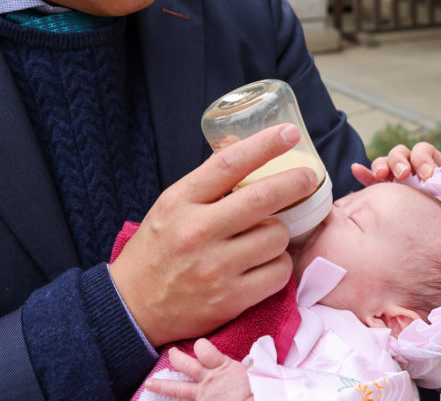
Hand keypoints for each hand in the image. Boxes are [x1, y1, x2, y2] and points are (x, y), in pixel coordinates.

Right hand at [109, 124, 318, 345]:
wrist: (132, 308)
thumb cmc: (156, 250)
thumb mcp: (171, 206)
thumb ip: (206, 182)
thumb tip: (242, 147)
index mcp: (181, 201)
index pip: (230, 164)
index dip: (265, 145)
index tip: (289, 133)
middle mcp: (198, 231)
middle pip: (263, 198)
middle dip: (296, 182)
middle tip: (309, 177)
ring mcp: (215, 267)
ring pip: (276, 237)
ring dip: (280, 234)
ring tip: (267, 237)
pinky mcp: (229, 299)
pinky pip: (278, 274)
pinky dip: (279, 266)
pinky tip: (266, 265)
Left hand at [142, 339, 253, 400]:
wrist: (258, 400)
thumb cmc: (260, 389)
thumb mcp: (257, 373)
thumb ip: (251, 365)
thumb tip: (258, 354)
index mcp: (223, 367)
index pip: (204, 350)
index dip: (200, 346)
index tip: (199, 346)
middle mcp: (209, 380)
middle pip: (186, 365)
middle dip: (176, 358)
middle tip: (170, 353)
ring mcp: (203, 396)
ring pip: (178, 388)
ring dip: (162, 385)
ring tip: (149, 383)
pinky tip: (156, 397)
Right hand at [351, 141, 440, 184]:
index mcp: (433, 166)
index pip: (423, 151)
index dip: (423, 159)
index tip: (427, 176)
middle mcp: (413, 169)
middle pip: (401, 153)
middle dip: (400, 161)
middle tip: (403, 174)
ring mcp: (397, 180)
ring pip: (385, 163)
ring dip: (381, 165)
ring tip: (381, 175)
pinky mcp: (384, 193)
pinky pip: (370, 179)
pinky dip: (364, 173)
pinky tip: (356, 169)